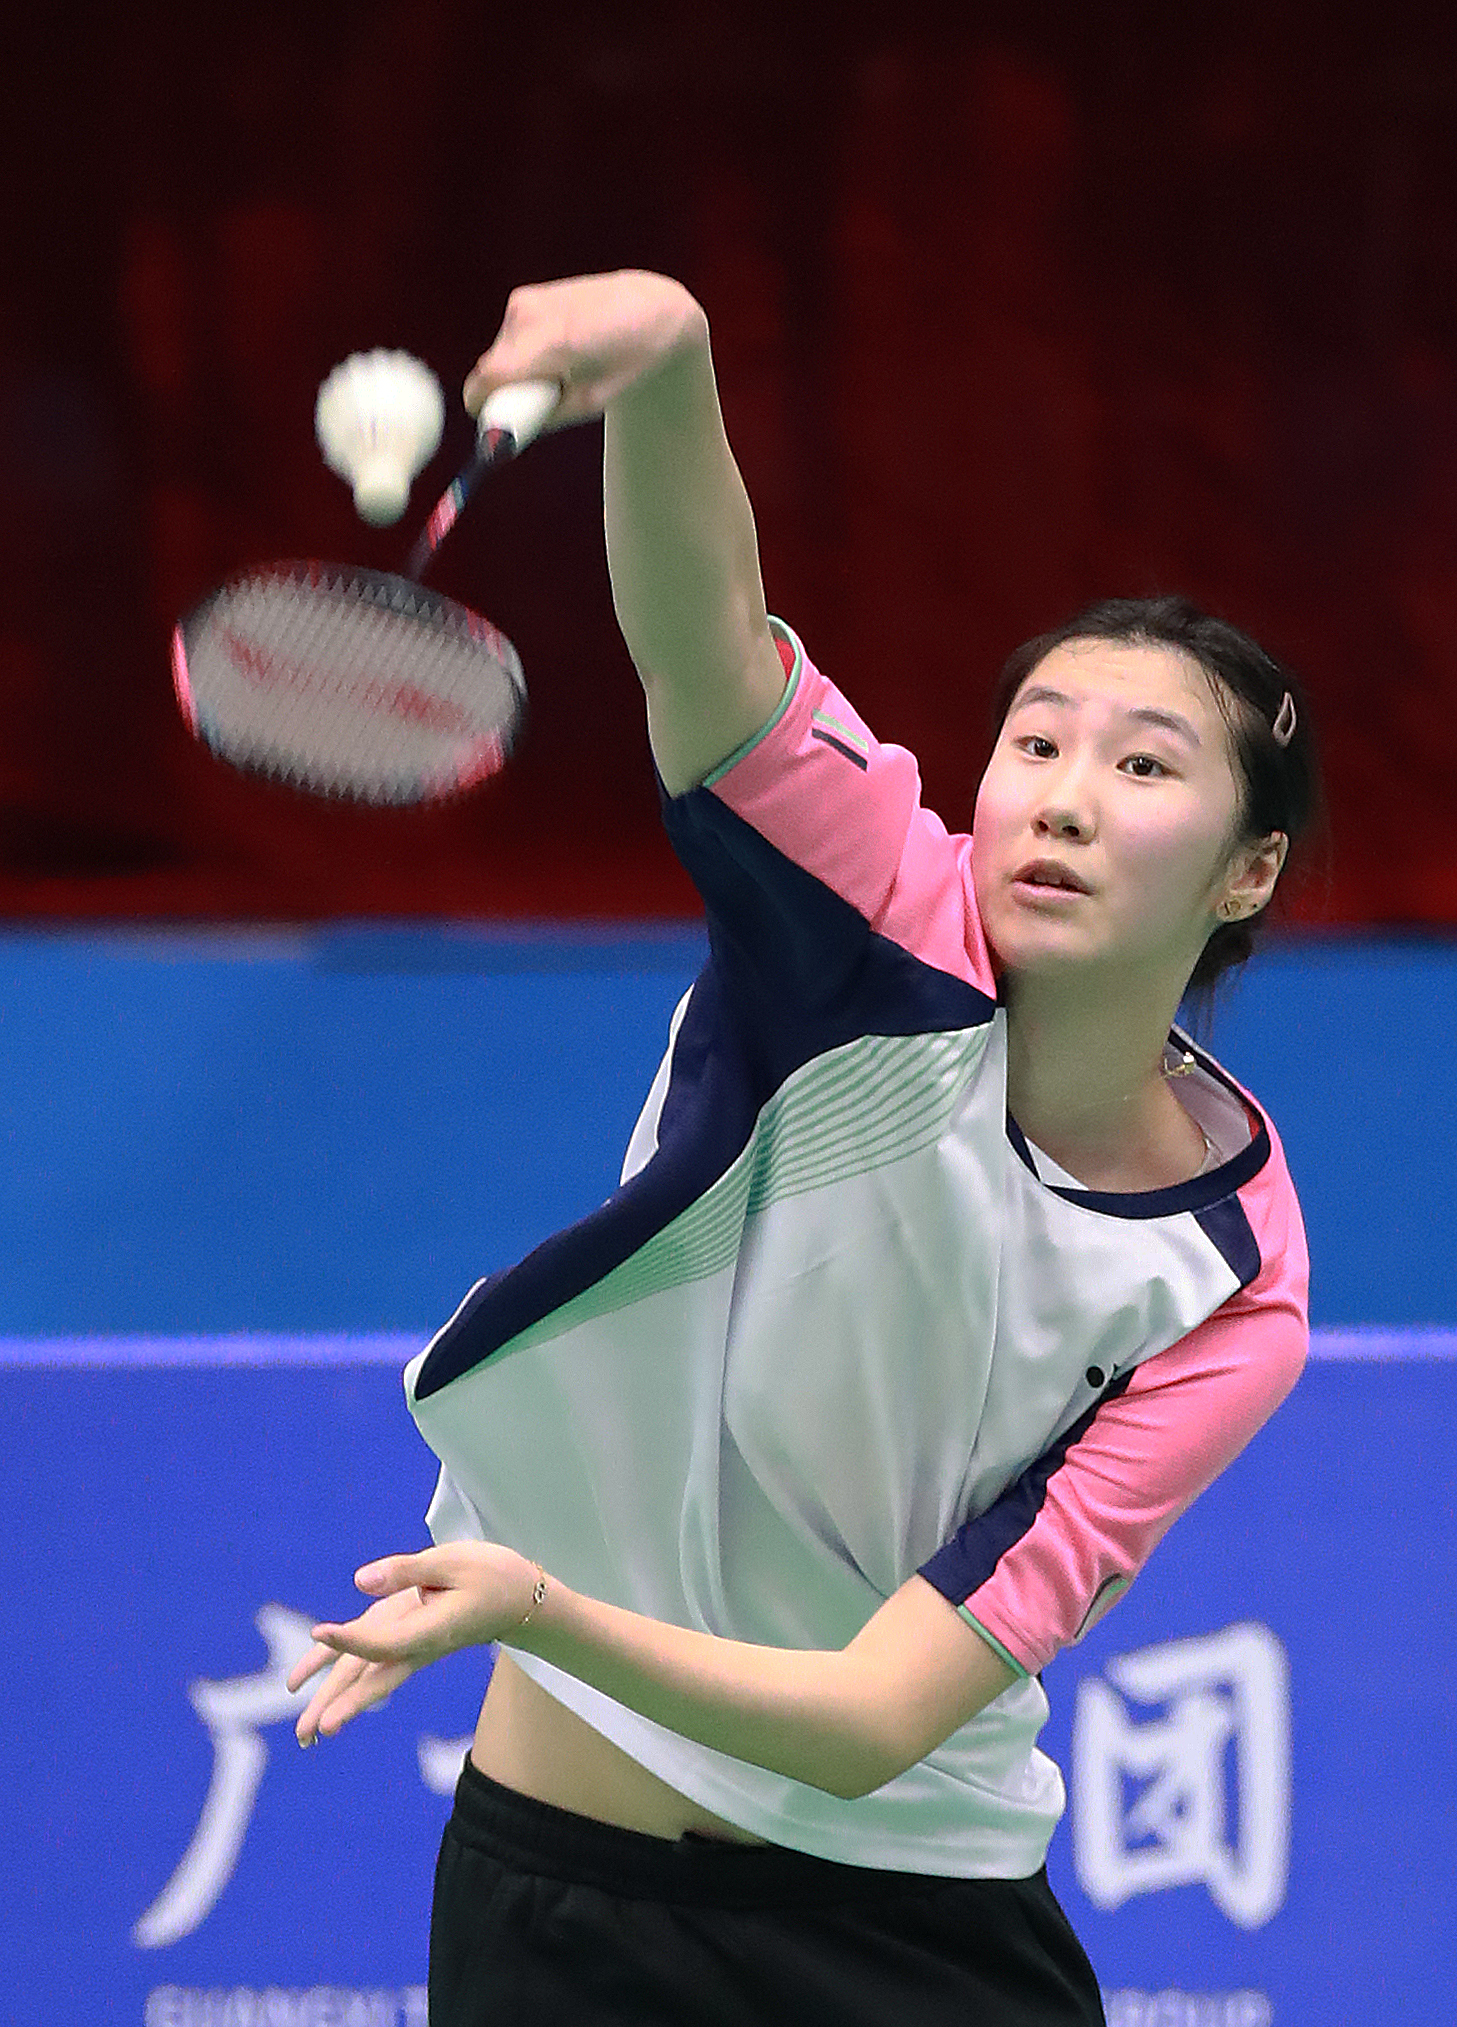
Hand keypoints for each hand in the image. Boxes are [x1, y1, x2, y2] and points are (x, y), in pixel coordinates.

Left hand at [287, 1541, 537, 1745]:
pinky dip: (347, 1673)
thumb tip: (359, 1581)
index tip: (320, 1631)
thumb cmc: (492, 1576)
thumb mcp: (453, 1560)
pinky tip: (316, 1679)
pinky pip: (374, 1660)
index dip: (349, 1639)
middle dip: (340, 1705)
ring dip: (340, 1703)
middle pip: (372, 1679)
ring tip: (308, 1736)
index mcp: (430, 1631)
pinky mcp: (411, 1638)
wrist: (520, 1599)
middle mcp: (418, 1647)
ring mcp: (414, 1647)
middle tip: (308, 1734)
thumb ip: (406, 1570)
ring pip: (370, 1678)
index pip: (382, 1642)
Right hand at [463, 271, 706, 431]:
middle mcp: (532, 315)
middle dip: (507, 393)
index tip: (490, 429)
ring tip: (561, 369)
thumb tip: (505, 437)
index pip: (490, 377)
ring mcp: (525, 301)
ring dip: (517, 372)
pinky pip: (508, 340)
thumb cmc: (627, 360)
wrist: (650, 308)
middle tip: (544, 400)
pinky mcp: (524, 296)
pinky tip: (559, 349)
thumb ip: (545, 418)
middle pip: (492, 370)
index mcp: (554, 342)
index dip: (483, 408)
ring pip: (498, 355)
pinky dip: (523, 353)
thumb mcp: (592, 402)